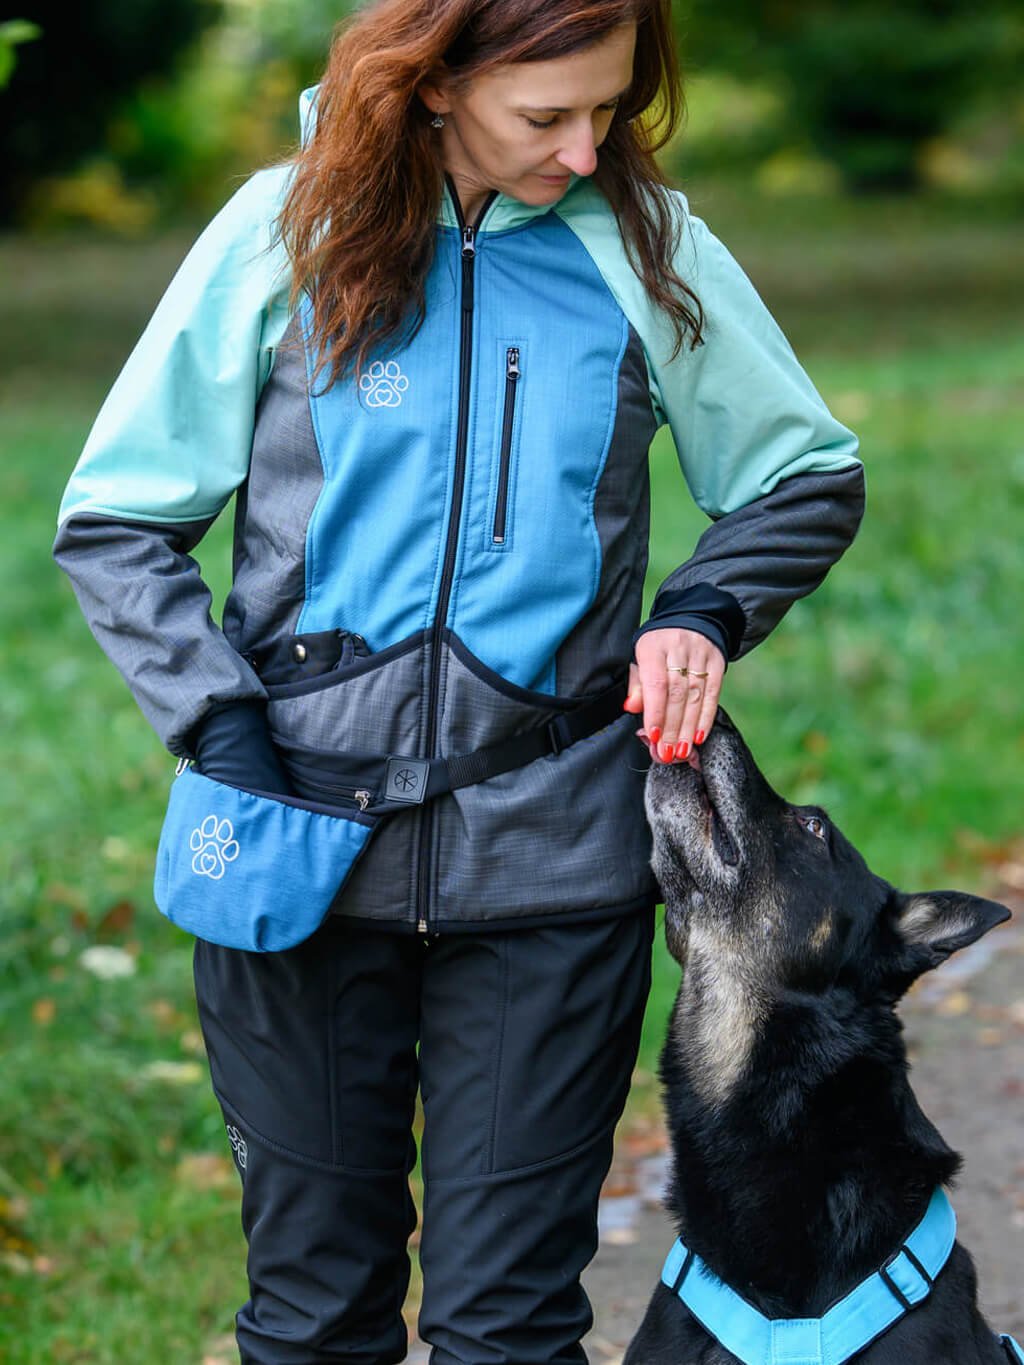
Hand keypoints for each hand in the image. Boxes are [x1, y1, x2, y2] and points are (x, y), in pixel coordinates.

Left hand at [622, 628, 724, 762]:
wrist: (689, 618)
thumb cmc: (658, 647)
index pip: (656, 684)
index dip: (655, 712)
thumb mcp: (640, 658)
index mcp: (654, 647)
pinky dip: (706, 717)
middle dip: (671, 727)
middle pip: (676, 693)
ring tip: (682, 751)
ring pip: (695, 696)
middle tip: (667, 752)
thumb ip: (636, 684)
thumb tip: (632, 707)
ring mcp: (700, 655)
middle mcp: (679, 648)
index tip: (652, 736)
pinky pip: (713, 693)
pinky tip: (700, 736)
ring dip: (688, 727)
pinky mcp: (717, 662)